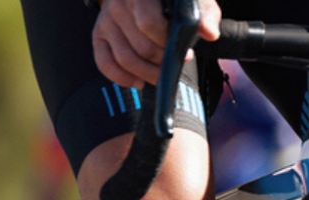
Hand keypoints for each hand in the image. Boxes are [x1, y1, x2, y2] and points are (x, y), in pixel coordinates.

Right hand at [92, 0, 221, 87]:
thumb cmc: (172, 1)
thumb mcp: (195, 1)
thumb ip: (206, 14)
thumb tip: (210, 33)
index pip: (150, 24)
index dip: (168, 44)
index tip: (185, 51)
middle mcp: (120, 5)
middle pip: (140, 47)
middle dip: (162, 63)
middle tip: (177, 63)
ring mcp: (107, 20)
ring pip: (125, 59)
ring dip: (147, 74)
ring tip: (162, 75)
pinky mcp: (98, 34)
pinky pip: (104, 62)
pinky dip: (121, 78)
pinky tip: (138, 82)